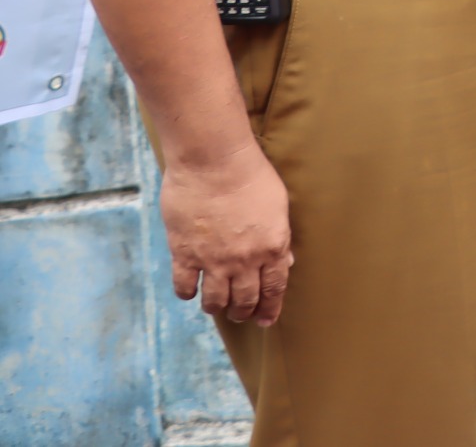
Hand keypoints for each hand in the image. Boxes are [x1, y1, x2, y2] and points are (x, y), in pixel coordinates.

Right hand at [162, 140, 292, 325]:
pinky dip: (187, 293)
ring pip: (214, 300)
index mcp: (271, 248)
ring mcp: (212, 260)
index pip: (273, 289)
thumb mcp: (278, 206)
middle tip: (240, 314)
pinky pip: (184, 286)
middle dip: (243, 312)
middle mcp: (243, 261)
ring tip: (216, 306)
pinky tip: (190, 291)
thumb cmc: (251, 176)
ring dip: (216, 307)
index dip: (270, 308)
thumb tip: (283, 262)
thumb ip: (280, 237)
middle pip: (244, 300)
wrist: (213, 162)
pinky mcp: (184, 253)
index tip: (266, 320)